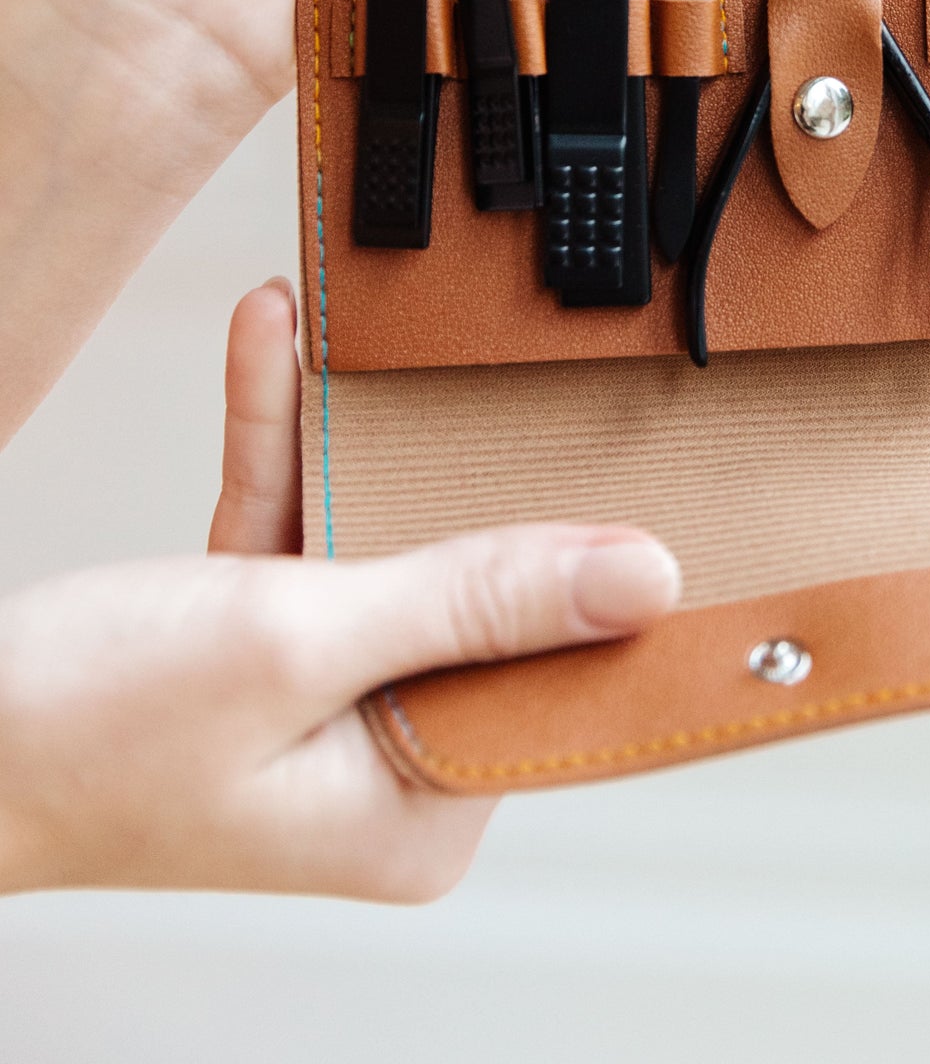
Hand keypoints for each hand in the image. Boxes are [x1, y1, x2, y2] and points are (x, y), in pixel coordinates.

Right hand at [0, 282, 680, 898]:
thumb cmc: (81, 734)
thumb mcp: (301, 641)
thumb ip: (472, 596)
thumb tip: (639, 577)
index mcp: (417, 804)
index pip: (548, 671)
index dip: (579, 561)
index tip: (619, 455)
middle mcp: (381, 761)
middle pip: (464, 590)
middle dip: (445, 468)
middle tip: (480, 365)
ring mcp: (318, 701)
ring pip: (374, 540)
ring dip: (348, 434)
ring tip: (357, 334)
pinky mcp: (257, 650)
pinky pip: (296, 529)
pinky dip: (284, 445)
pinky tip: (275, 345)